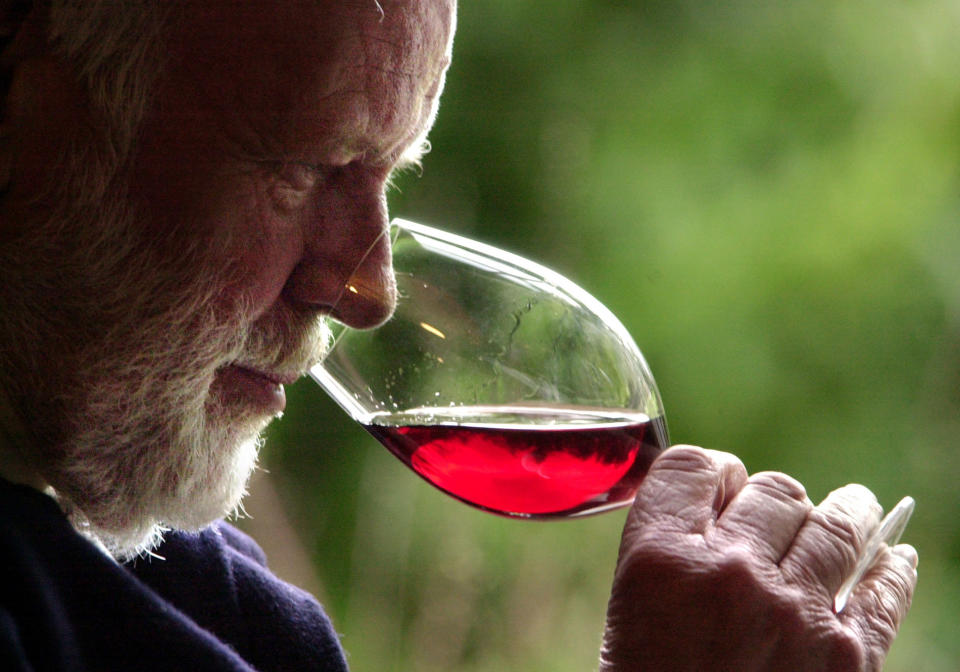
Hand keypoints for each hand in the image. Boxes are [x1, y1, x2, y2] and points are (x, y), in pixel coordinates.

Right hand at [600, 445, 917, 671]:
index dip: (710, 472)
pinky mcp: (848, 661)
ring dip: (844, 509)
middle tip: (772, 511)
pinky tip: (897, 556)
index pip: (696, 466)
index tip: (720, 486)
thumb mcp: (631, 612)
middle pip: (770, 488)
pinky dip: (895, 568)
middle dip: (769, 496)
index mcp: (661, 558)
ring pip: (834, 523)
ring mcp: (796, 614)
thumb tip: (722, 504)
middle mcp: (730, 573)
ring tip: (854, 505)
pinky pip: (884, 591)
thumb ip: (667, 549)